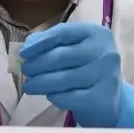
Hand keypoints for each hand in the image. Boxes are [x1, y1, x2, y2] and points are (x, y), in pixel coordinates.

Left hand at [19, 22, 133, 128]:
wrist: (109, 99)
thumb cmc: (87, 69)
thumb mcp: (74, 49)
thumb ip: (52, 43)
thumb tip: (28, 45)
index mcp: (97, 34)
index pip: (63, 33)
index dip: (40, 43)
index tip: (23, 53)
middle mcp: (105, 52)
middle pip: (60, 57)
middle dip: (37, 65)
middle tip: (25, 71)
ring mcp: (106, 75)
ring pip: (62, 79)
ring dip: (40, 83)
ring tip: (29, 86)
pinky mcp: (102, 98)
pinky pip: (69, 97)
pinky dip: (54, 96)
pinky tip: (50, 95)